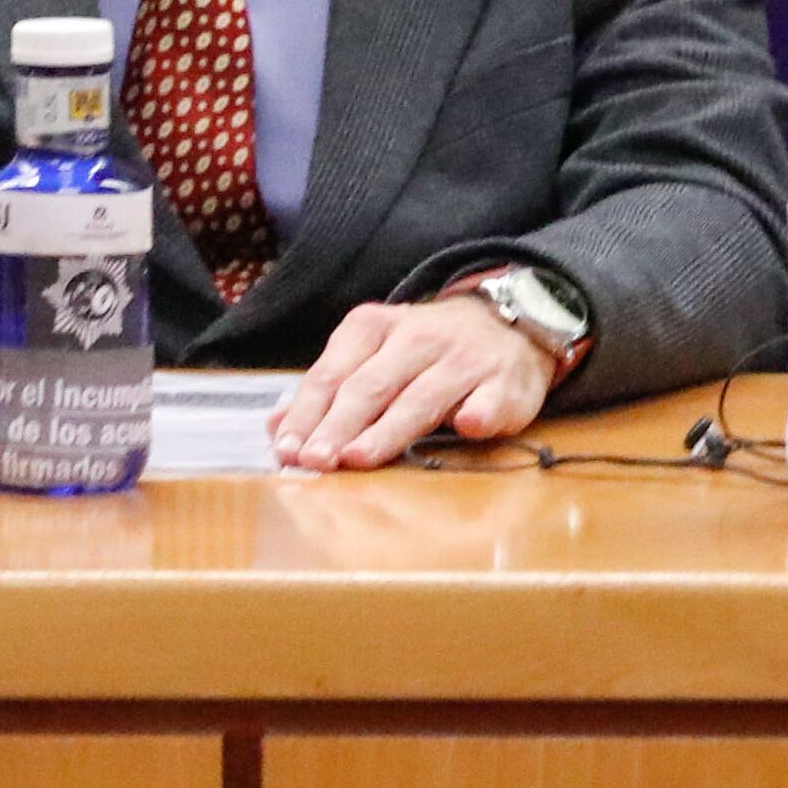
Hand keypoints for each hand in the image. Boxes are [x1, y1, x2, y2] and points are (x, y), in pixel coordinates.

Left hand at [270, 291, 555, 470]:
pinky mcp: (505, 380)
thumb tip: (277, 431)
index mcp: (376, 327)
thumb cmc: (428, 354)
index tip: (287, 450)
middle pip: (370, 386)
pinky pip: (491, 398)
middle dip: (338, 426)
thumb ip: (328, 392)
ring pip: (421, 397)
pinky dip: (480, 412)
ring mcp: (465, 357)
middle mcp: (420, 336)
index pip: (332, 374)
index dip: (307, 414)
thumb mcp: (373, 358)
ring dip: (389, 429)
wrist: (510, 326)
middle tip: (315, 461)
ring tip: (359, 458)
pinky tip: (469, 426)